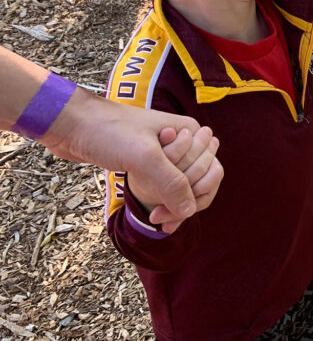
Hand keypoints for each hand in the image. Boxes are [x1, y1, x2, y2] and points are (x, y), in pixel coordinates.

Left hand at [47, 90, 220, 223]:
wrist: (72, 123)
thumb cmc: (108, 131)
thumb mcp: (143, 157)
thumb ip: (171, 183)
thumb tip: (189, 211)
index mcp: (192, 131)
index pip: (211, 172)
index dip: (193, 197)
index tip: (164, 214)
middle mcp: (185, 139)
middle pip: (199, 180)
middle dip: (182, 202)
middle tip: (157, 217)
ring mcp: (168, 149)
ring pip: (184, 184)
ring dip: (173, 203)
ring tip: (155, 217)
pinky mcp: (150, 159)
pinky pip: (167, 183)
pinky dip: (163, 200)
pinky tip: (154, 212)